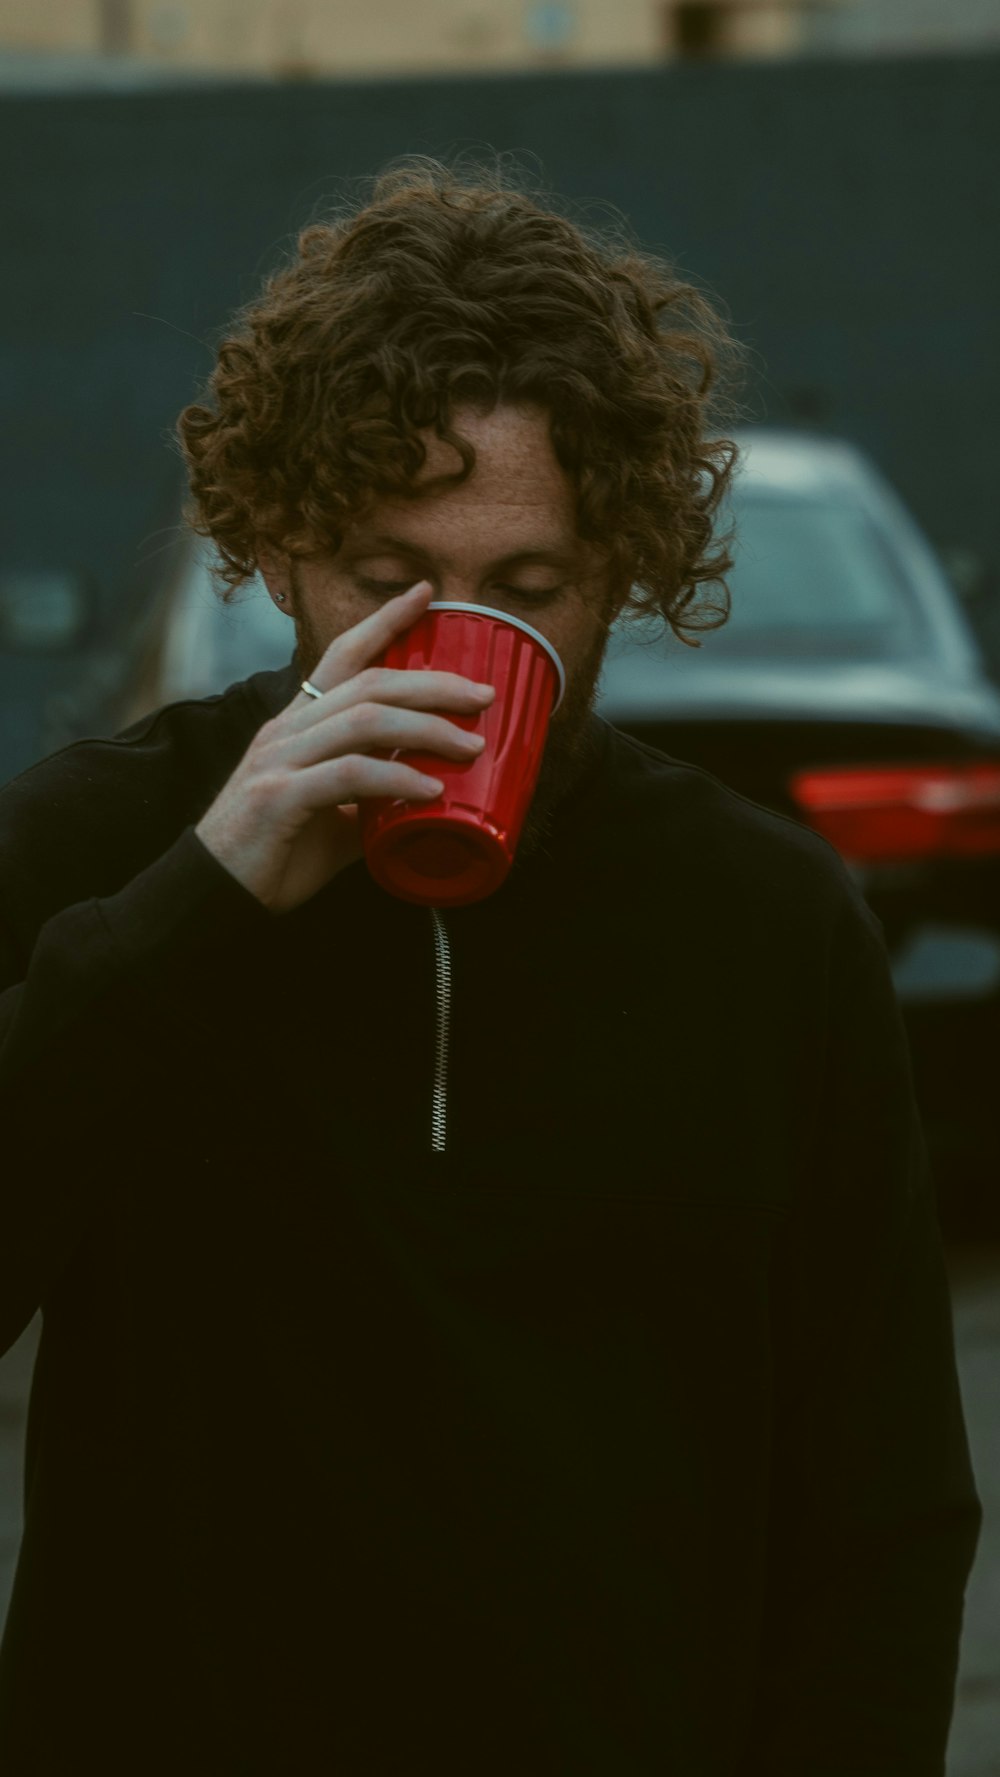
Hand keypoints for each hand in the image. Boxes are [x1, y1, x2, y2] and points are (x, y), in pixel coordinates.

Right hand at [194, 580, 493, 913]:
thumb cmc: (275, 855)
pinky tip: (431, 789)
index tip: (424, 594)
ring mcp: (279, 760)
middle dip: (432, 683)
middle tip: (483, 695)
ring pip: (363, 722)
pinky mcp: (278, 797)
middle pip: (368, 684)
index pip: (341, 656)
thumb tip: (429, 799)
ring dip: (426, 729)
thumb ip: (374, 798)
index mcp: (297, 725)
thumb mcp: (333, 817)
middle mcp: (286, 730)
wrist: (217, 896)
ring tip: (471, 745)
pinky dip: (396, 778)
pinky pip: (348, 775)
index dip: (383, 621)